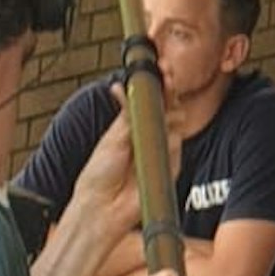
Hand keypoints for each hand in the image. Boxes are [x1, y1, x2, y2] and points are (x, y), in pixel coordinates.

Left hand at [77, 83, 184, 233]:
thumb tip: (123, 88)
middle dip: (169, 91)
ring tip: (166, 97)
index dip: (156, 86)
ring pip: (174, 123)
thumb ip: (126, 116)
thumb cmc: (99, 175)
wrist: (102, 206)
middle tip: (168, 76)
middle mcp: (148, 137)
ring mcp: (161, 151)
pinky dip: (169, 135)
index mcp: (131, 128)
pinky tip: (161, 131)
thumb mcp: (112, 138)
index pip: (149, 101)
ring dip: (171, 108)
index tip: (158, 69)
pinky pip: (174, 146)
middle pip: (166, 108)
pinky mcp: (170, 167)